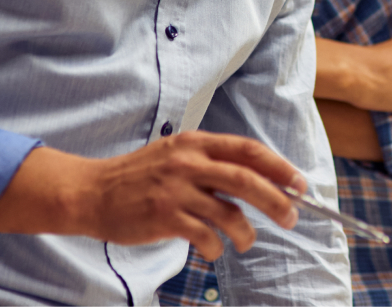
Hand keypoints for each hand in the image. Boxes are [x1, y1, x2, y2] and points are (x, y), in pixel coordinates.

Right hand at [0, 132, 304, 261]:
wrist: (92, 192)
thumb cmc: (139, 176)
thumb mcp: (176, 155)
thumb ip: (211, 163)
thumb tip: (258, 182)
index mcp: (196, 142)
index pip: (249, 150)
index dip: (279, 167)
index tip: (299, 183)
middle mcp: (189, 162)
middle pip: (248, 180)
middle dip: (277, 200)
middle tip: (291, 217)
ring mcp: (176, 189)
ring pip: (230, 213)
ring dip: (247, 231)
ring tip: (247, 240)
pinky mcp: (164, 216)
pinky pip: (205, 235)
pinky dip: (215, 246)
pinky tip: (213, 249)